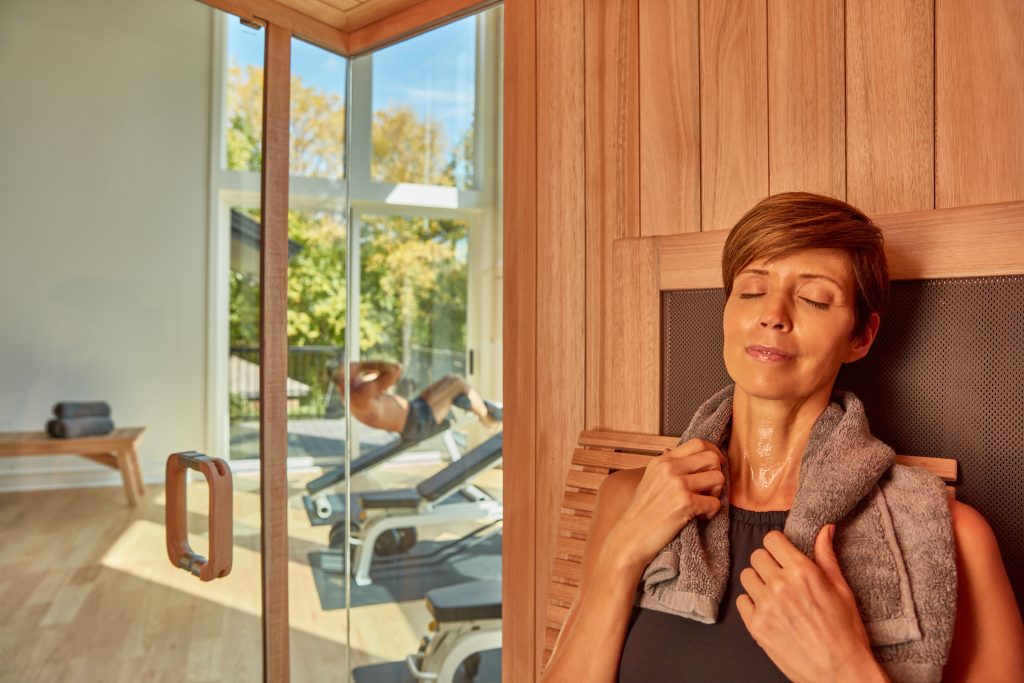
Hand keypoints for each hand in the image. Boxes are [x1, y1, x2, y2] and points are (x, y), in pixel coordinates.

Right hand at [609, 438, 724, 567]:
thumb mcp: (650, 479)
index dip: (712, 452)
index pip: (698, 443)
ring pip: (718, 478)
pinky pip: (715, 503)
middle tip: (709, 488)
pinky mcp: (685, 503)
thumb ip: (667, 466)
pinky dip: (711, 512)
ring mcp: (678, 485)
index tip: (714, 466)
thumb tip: (679, 453)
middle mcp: (670, 468)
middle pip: (712, 458)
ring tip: (704, 502)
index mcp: (662, 461)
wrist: (632, 536)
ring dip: (716, 493)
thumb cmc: (642, 511)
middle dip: (716, 473)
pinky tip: (700, 516)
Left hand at [736, 525, 886, 682]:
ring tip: (776, 595)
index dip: (778, 546)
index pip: (772, 539)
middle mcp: (780, 586)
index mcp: (802, 572)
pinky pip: (742, 601)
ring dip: (759, 582)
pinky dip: (752, 604)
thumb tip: (824, 529)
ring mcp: (765, 606)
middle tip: (781, 576)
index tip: (784, 555)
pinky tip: (770, 612)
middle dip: (769, 563)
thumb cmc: (846, 632)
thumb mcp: (842, 590)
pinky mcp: (755, 626)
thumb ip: (826, 556)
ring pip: (747, 576)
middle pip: (757, 555)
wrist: (840, 672)